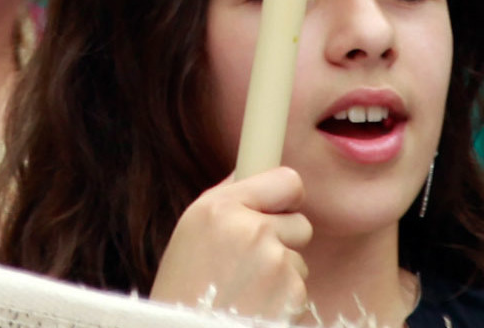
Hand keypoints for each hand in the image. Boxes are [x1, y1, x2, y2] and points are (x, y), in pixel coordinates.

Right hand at [151, 168, 313, 321]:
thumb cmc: (183, 289)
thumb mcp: (192, 232)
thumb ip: (226, 200)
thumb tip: (254, 174)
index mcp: (221, 208)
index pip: (287, 180)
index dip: (286, 198)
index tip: (280, 209)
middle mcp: (251, 229)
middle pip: (300, 223)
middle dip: (283, 242)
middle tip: (251, 264)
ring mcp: (275, 262)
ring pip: (298, 260)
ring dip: (280, 275)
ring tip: (246, 292)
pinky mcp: (292, 294)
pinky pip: (299, 289)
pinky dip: (283, 301)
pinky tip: (255, 308)